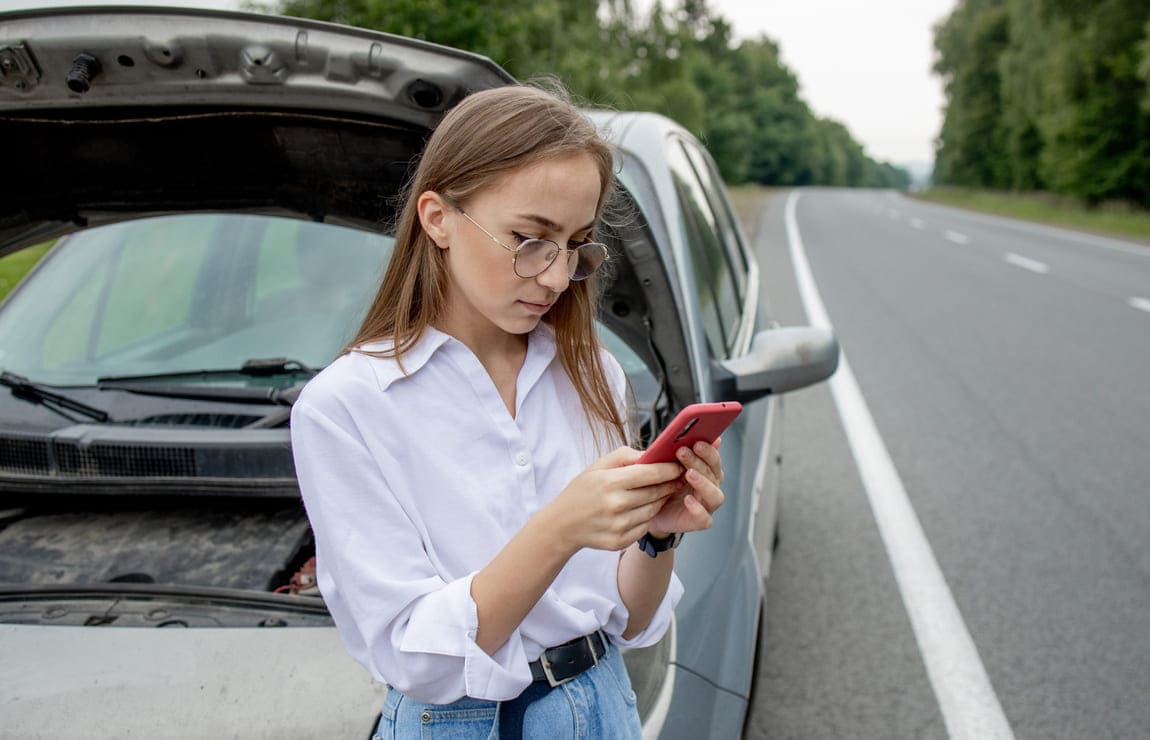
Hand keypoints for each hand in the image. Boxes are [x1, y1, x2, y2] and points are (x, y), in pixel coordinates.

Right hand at [545, 447, 683, 552]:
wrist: (562, 524)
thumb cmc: (582, 490)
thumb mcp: (597, 466)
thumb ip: (625, 456)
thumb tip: (651, 454)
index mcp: (610, 482)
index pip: (650, 474)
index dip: (669, 469)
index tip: (679, 465)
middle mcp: (616, 505)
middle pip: (656, 492)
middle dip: (669, 484)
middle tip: (678, 477)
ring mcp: (618, 526)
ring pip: (653, 510)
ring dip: (660, 500)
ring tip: (661, 492)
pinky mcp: (620, 541)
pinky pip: (645, 526)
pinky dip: (647, 517)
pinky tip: (644, 509)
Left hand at [646, 439, 724, 536]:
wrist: (649, 510)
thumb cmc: (660, 484)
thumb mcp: (664, 465)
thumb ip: (675, 452)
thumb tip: (684, 435)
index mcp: (706, 470)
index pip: (714, 458)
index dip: (708, 449)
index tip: (696, 441)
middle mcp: (710, 486)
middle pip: (714, 473)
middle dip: (700, 461)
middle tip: (683, 452)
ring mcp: (707, 505)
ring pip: (715, 495)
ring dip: (704, 483)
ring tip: (689, 474)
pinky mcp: (699, 521)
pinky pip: (705, 518)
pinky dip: (698, 509)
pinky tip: (687, 500)